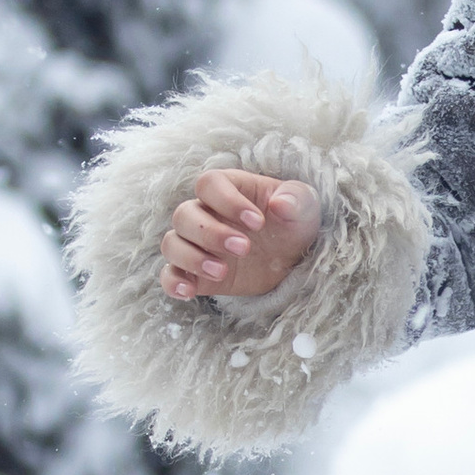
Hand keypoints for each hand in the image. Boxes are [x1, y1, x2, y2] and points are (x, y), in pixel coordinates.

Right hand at [159, 168, 322, 301]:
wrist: (292, 258)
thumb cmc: (294, 222)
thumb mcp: (304, 206)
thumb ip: (296, 198)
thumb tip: (280, 204)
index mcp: (228, 188)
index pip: (209, 184)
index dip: (228, 201)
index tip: (258, 222)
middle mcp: (205, 213)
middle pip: (184, 215)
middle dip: (211, 233)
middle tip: (245, 248)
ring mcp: (196, 244)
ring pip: (172, 244)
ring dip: (192, 258)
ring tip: (222, 271)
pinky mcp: (195, 272)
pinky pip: (169, 275)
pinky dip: (173, 283)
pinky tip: (190, 291)